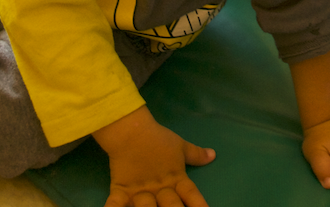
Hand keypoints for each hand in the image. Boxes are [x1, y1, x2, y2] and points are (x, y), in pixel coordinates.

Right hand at [96, 107, 215, 206]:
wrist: (130, 130)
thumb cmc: (157, 139)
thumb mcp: (180, 146)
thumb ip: (196, 154)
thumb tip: (213, 155)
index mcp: (176, 178)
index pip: (191, 194)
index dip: (199, 205)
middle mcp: (160, 189)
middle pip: (171, 206)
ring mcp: (140, 191)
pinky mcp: (121, 190)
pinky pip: (115, 203)